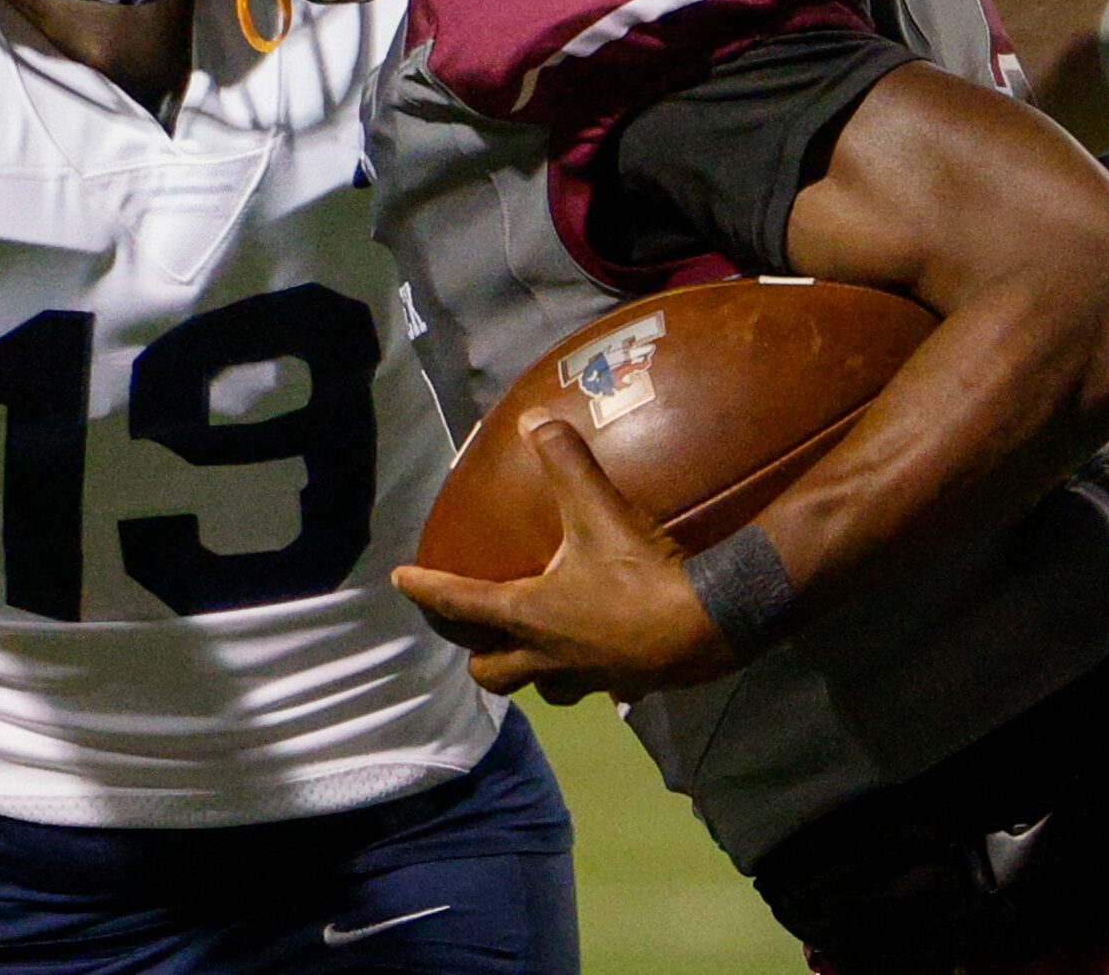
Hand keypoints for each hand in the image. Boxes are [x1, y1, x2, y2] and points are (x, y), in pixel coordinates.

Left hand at [392, 422, 736, 704]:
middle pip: (490, 672)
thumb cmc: (641, 574)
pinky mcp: (624, 687)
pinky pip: (595, 688)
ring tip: (534, 646)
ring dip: (530, 670)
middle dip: (476, 653)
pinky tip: (604, 656)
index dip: (426, 590)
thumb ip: (566, 462)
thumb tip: (534, 418)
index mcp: (529, 615)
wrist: (709, 626)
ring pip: (541, 689)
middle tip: (474, 627)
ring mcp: (586, 678)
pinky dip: (590, 674)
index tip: (399, 581)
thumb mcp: (599, 510)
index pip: (460, 604)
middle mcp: (548, 656)